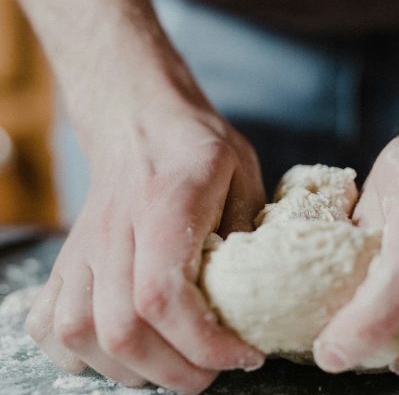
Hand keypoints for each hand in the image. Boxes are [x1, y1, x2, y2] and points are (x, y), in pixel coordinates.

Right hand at [25, 109, 265, 393]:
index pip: (163, 295)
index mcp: (165, 204)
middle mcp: (114, 231)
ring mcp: (82, 248)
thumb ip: (251, 231)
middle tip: (215, 369)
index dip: (204, 342)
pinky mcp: (67, 260)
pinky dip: (82, 354)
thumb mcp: (243, 173)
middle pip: (122, 329)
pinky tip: (120, 349)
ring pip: (82, 334)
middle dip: (176, 371)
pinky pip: (49, 324)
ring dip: (132, 369)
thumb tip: (255, 295)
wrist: (139, 122)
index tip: (244, 354)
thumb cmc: (196, 148)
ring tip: (174, 363)